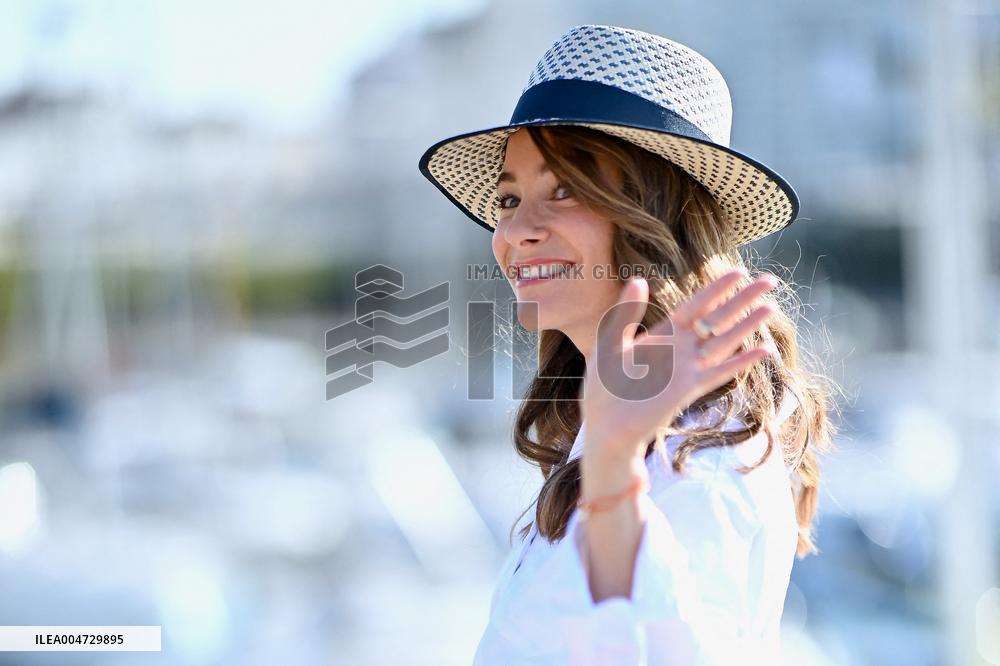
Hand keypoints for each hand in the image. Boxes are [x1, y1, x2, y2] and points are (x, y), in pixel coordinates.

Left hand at [580, 269, 779, 466]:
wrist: (606, 425)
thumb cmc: (604, 386)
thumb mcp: (611, 342)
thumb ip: (626, 312)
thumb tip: (638, 279)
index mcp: (664, 334)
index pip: (696, 305)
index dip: (717, 289)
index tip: (738, 272)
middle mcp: (681, 349)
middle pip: (718, 318)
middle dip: (742, 300)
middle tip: (768, 281)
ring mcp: (688, 368)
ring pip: (725, 341)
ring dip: (747, 325)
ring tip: (771, 308)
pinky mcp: (690, 388)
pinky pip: (721, 372)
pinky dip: (742, 361)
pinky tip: (764, 350)